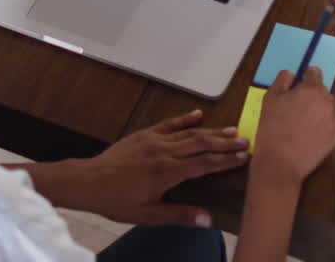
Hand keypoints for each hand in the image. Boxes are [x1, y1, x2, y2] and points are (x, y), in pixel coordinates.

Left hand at [69, 109, 248, 226]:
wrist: (88, 181)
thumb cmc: (116, 200)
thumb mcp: (148, 215)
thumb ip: (179, 215)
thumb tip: (207, 219)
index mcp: (167, 172)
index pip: (204, 164)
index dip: (226, 160)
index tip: (243, 158)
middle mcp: (164, 152)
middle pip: (201, 144)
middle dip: (225, 142)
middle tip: (245, 141)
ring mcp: (154, 140)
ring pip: (189, 132)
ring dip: (211, 131)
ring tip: (231, 129)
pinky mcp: (144, 135)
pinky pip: (169, 124)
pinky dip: (185, 119)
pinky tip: (198, 115)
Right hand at [252, 68, 334, 186]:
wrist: (280, 163)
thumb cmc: (272, 129)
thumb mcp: (270, 98)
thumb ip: (282, 80)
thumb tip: (292, 74)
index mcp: (312, 89)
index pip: (314, 72)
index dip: (304, 77)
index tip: (297, 87)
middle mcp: (328, 102)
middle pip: (322, 90)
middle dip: (311, 95)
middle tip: (296, 109)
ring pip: (328, 106)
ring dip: (319, 109)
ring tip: (302, 123)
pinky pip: (332, 123)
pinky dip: (324, 125)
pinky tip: (309, 134)